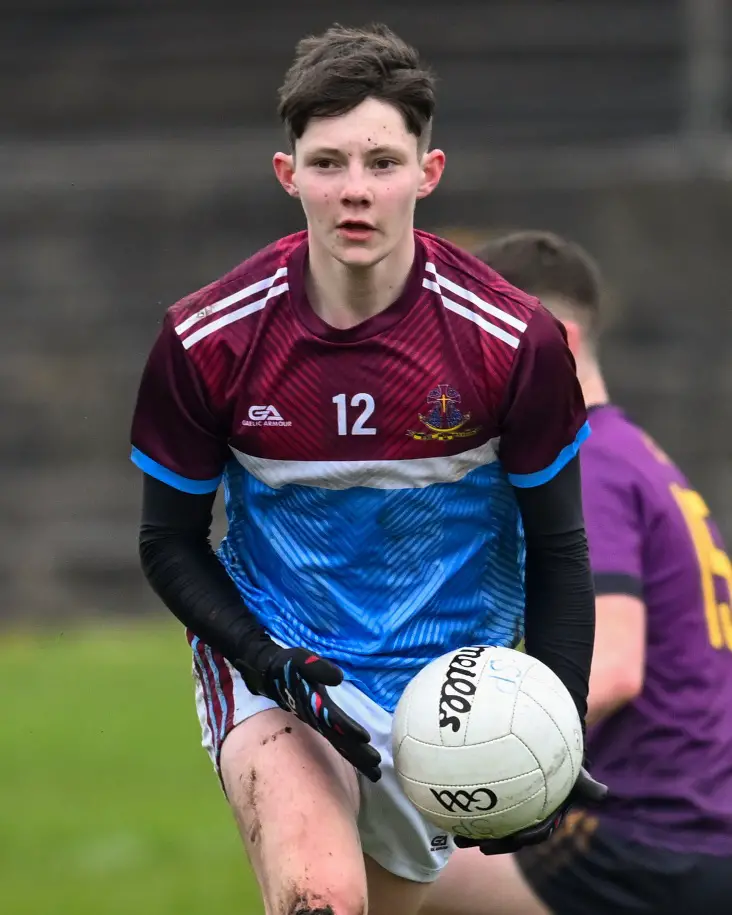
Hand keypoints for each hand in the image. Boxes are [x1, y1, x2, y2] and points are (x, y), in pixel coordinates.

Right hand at [236, 644, 381, 782]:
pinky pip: (336, 738)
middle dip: (356, 754)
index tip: (365, 739)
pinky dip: (349, 748)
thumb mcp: (301, 661)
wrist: (269, 674)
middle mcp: (317, 718)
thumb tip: (339, 677)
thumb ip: (318, 668)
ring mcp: (317, 721)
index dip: (347, 729)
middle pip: (338, 739)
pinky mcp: (319, 720)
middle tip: (376, 771)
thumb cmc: (287, 666)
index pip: (333, 720)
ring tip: (374, 772)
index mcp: (314, 705)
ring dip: (356, 756)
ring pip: (338, 742)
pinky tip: (360, 757)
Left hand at [453, 767, 606, 854]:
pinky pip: (485, 800)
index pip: (535, 831)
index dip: (522, 838)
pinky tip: (448, 803)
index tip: (510, 841)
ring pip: (494, 821)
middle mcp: (528, 812)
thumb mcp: (575, 769)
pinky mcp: (499, 793)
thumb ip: (585, 782)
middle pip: (510, 833)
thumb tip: (602, 793)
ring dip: (474, 830)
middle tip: (472, 845)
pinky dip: (469, 803)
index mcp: (546, 812)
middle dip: (492, 842)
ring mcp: (514, 804)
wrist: (552, 739)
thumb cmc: (564, 755)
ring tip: (454, 834)